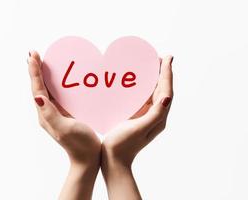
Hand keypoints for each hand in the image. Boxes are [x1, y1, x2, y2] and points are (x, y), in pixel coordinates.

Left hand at [27, 51, 100, 199]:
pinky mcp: (64, 114)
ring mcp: (55, 113)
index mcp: (45, 114)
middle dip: (35, 70)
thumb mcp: (63, 128)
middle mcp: (47, 113)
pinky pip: (56, 95)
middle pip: (38, 87)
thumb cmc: (78, 143)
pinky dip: (54, 83)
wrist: (87, 158)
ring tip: (41, 62)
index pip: (37, 89)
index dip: (34, 72)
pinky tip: (59, 78)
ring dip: (42, 75)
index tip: (33, 55)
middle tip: (33, 54)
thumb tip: (37, 97)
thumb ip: (50, 113)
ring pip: (46, 90)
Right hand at [101, 56, 173, 199]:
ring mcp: (147, 117)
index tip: (167, 57)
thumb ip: (155, 114)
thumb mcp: (140, 129)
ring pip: (154, 93)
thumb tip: (168, 97)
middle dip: (163, 73)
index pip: (166, 91)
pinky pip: (144, 99)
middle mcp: (156, 116)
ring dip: (154, 79)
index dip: (167, 73)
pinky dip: (144, 87)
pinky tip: (138, 82)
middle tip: (160, 58)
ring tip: (150, 65)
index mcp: (159, 118)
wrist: (114, 160)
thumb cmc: (124, 145)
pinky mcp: (138, 117)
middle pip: (163, 90)